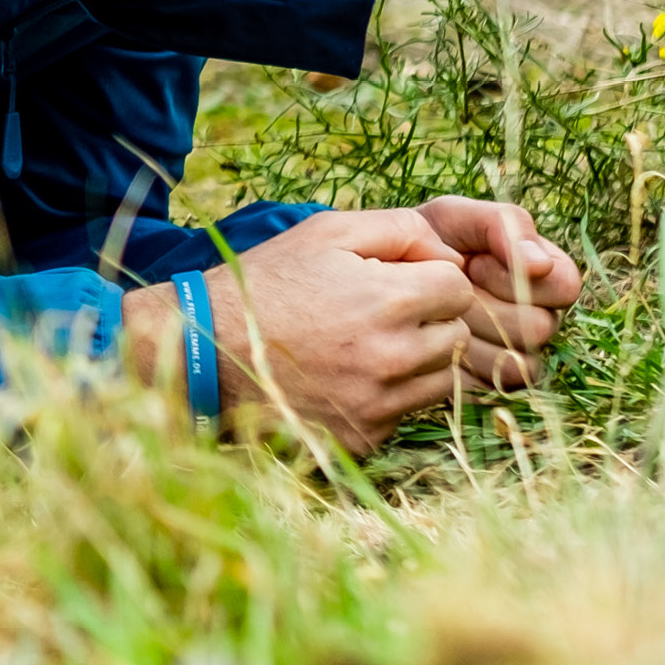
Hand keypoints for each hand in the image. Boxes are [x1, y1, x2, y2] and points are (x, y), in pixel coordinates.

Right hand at [122, 207, 475, 452]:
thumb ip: (396, 228)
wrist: (206, 349)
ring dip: (418, 361)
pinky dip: (388, 395)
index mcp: (387, 299)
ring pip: (443, 379)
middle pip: (458, 336)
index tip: (398, 280)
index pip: (458, 288)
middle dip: (430, 320)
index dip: (431, 278)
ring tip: (367, 345)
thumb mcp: (323, 232)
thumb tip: (447, 251)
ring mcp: (380, 403)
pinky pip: (406, 413)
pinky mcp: (366, 436)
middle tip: (382, 313)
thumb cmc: (266, 282)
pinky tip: (347, 376)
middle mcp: (393, 356)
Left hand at [413, 194, 579, 384]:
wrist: (379, 277)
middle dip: (489, 304)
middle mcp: (538, 316)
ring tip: (443, 312)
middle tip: (452, 291)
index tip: (476, 263)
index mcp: (541, 275)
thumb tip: (539, 263)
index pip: (564, 285)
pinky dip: (462, 361)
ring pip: (520, 359)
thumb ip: (504, 225)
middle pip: (540, 326)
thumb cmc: (425, 242)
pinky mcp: (491, 381)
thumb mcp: (457, 216)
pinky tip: (438, 340)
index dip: (517, 276)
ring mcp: (516, 352)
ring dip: (472, 333)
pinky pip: (495, 383)